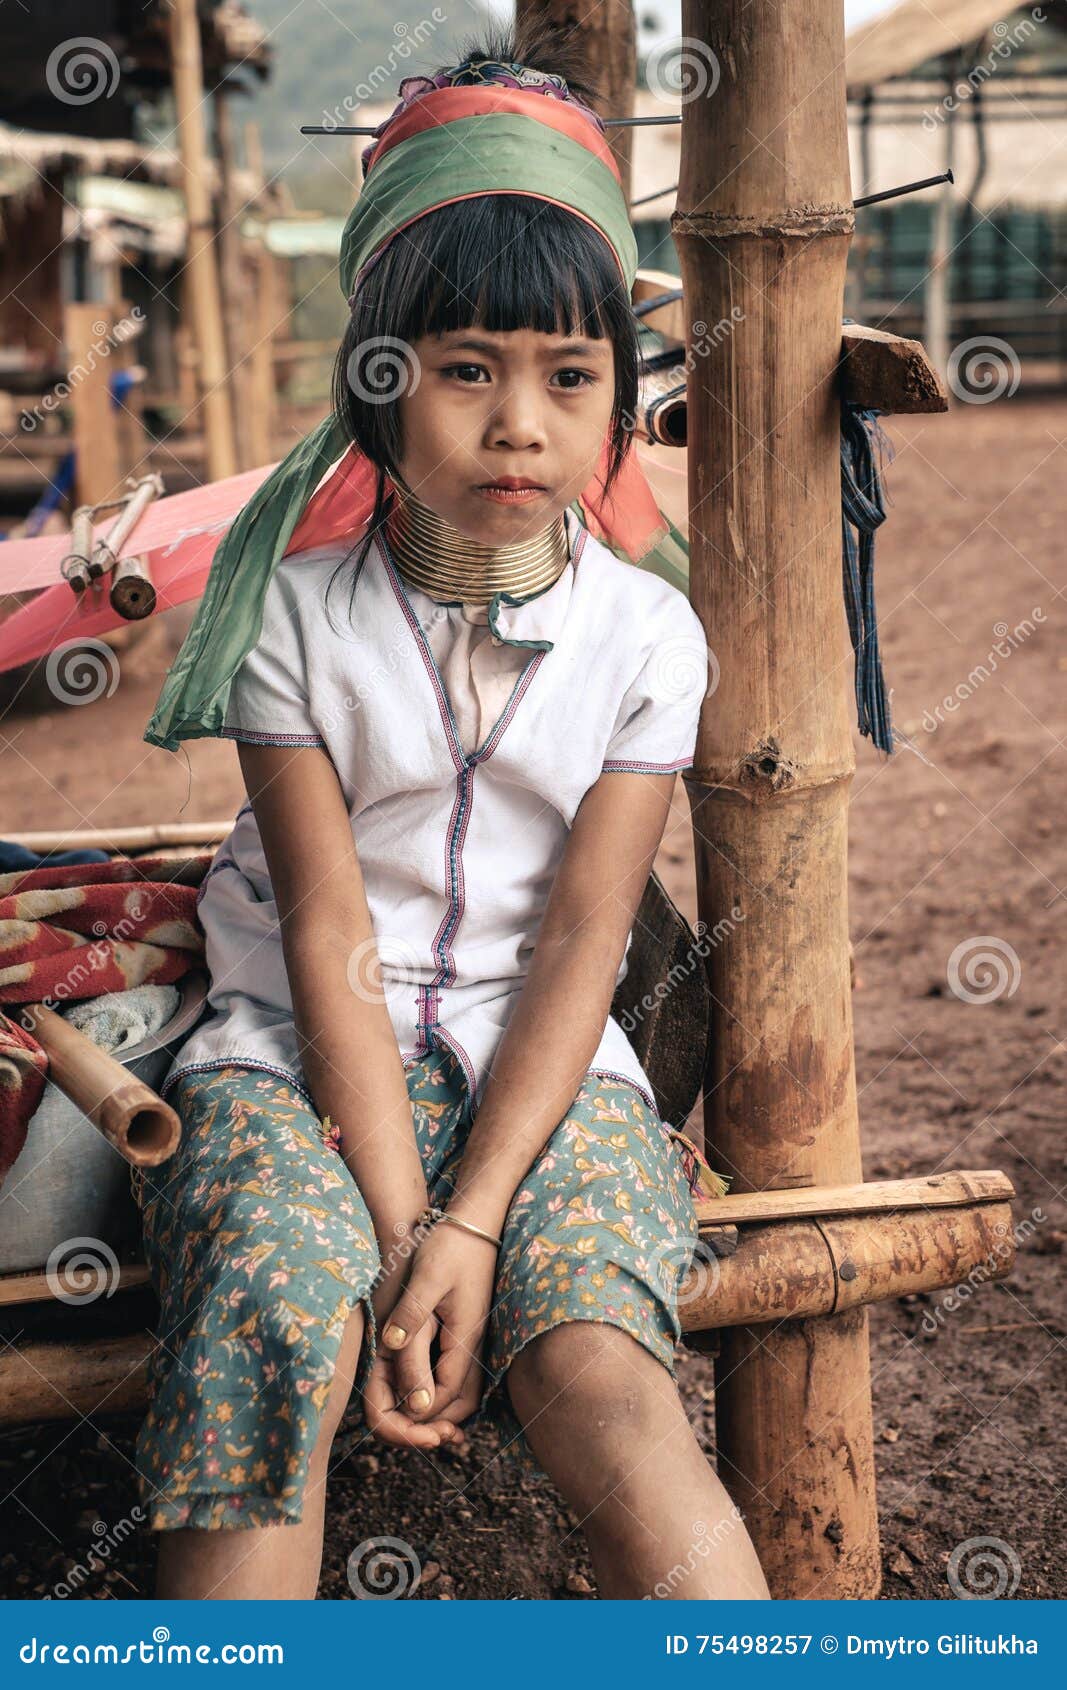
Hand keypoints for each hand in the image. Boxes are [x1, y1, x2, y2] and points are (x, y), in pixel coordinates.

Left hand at [359, 1221, 464, 1451]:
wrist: (475, 1220)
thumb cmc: (450, 1245)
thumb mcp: (427, 1278)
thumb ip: (412, 1318)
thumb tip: (393, 1352)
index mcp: (465, 1338)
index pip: (443, 1395)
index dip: (417, 1415)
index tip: (389, 1419)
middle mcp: (472, 1345)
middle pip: (455, 1404)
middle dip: (427, 1423)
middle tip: (397, 1432)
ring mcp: (471, 1339)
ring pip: (457, 1392)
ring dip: (432, 1410)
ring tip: (399, 1418)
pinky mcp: (465, 1331)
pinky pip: (452, 1373)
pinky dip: (435, 1389)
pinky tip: (412, 1386)